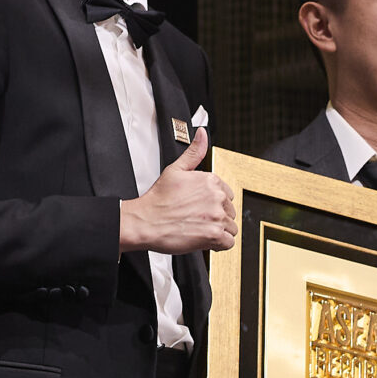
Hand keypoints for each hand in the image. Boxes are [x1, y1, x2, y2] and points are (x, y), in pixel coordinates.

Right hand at [119, 128, 235, 253]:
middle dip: (217, 217)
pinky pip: (228, 243)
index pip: (227, 195)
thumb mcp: (175, 169)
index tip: (202, 208)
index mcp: (210, 181)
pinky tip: (205, 240)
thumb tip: (202, 133)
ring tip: (200, 230)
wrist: (145, 221)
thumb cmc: (157, 200)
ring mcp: (216, 216)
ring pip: (231, 227)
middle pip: (230, 211)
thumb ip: (194, 152)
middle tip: (198, 220)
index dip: (214, 204)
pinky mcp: (214, 234)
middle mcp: (217, 197)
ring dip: (219, 231)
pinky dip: (219, 244)